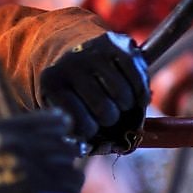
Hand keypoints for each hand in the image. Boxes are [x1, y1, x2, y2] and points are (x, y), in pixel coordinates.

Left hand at [39, 31, 149, 153]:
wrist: (68, 49)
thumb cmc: (68, 90)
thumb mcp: (61, 109)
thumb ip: (76, 133)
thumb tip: (103, 148)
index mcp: (52, 83)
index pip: (80, 123)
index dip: (90, 132)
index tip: (91, 127)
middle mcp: (70, 64)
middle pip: (105, 111)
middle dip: (110, 119)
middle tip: (106, 114)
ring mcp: (94, 52)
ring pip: (123, 96)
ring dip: (126, 106)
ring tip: (118, 103)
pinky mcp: (116, 43)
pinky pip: (138, 78)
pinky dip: (141, 93)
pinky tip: (135, 96)